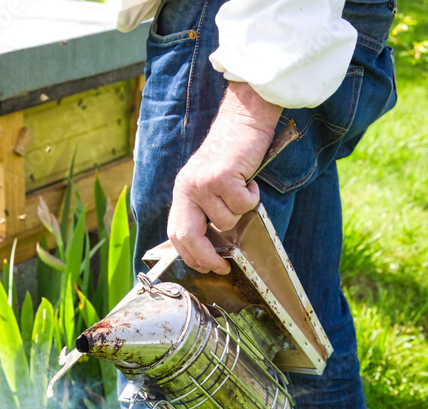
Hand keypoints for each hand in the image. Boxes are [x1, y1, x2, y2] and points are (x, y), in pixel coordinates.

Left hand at [167, 81, 281, 273]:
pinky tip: (248, 181)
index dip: (189, 256)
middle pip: (189, 236)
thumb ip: (204, 208)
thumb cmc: (231, 154)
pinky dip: (252, 198)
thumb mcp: (207, 182)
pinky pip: (242, 205)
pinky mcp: (222, 178)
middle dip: (206, 257)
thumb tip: (210, 247)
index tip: (206, 267)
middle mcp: (187, 188)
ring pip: (224, 222)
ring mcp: (203, 183)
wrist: (242, 121)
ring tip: (242, 191)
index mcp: (181, 192)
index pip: (175, 233)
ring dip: (240, 214)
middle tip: (222, 266)